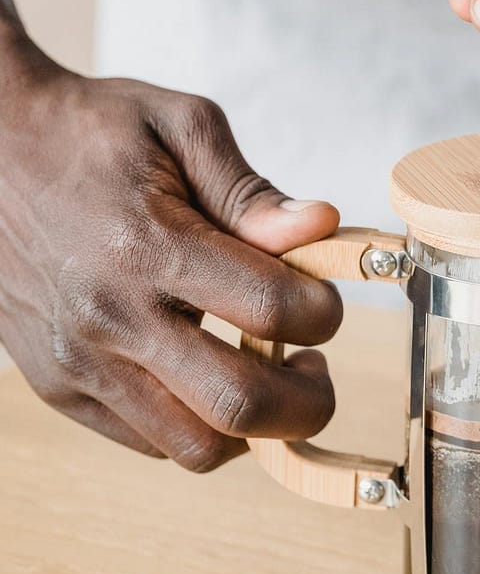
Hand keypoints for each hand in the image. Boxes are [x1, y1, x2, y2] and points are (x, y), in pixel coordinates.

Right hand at [0, 37, 343, 470]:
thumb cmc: (91, 132)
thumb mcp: (180, 125)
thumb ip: (252, 190)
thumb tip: (322, 229)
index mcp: (148, 245)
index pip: (272, 310)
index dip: (325, 312)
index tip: (324, 299)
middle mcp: (110, 317)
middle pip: (240, 405)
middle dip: (308, 400)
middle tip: (314, 366)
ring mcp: (79, 363)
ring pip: (196, 447)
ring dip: (256, 426)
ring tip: (266, 376)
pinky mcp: (60, 387)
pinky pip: (152, 443)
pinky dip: (200, 424)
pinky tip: (209, 375)